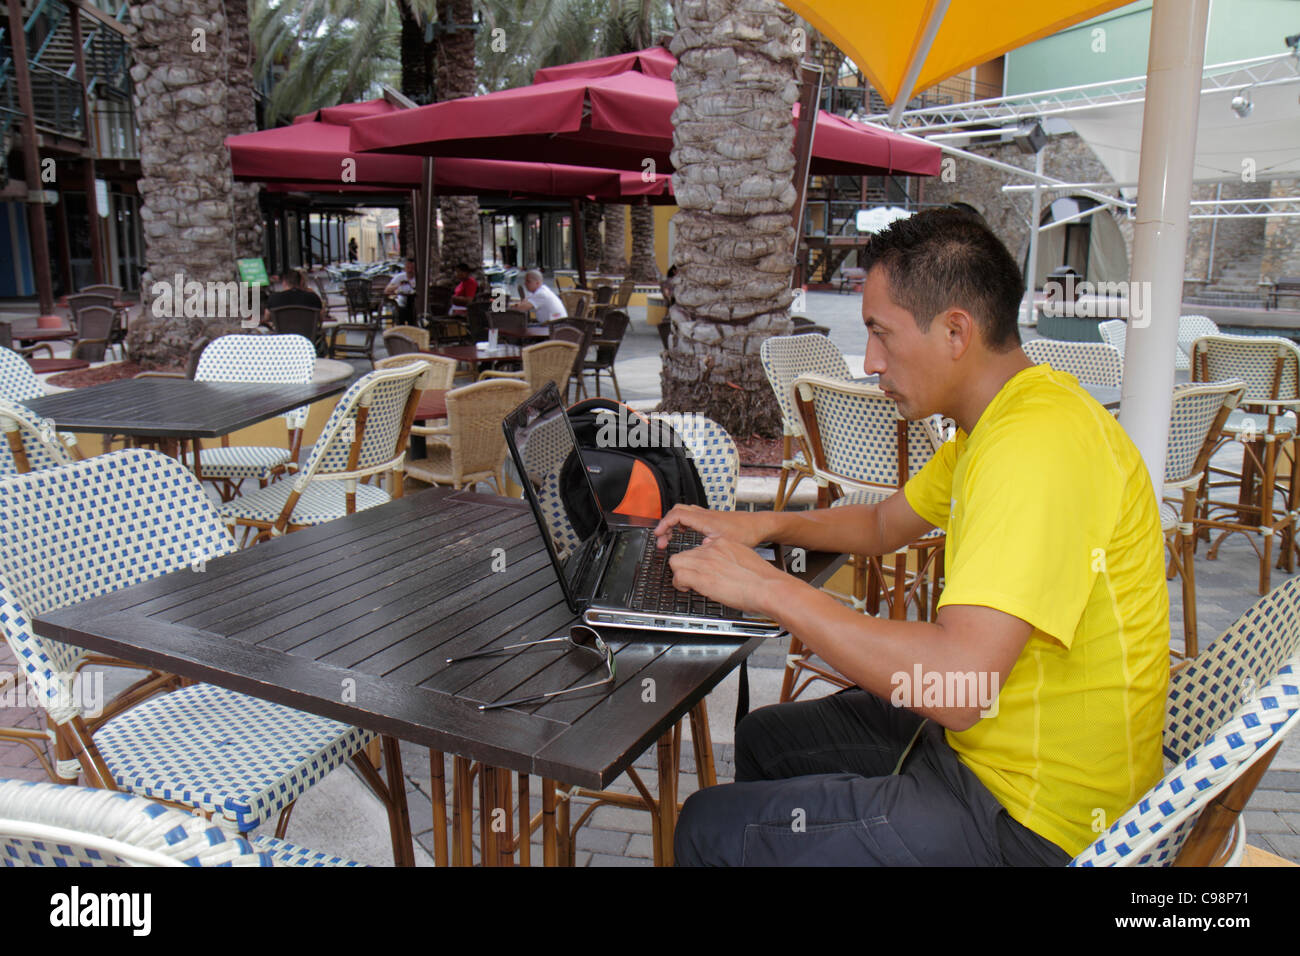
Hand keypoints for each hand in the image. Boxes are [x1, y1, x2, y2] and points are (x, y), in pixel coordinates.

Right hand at [653, 504, 767, 549]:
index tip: (658, 535)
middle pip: (677, 511)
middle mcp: (704, 515)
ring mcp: (708, 515)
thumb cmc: (746, 533)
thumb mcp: (727, 544)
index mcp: (705, 520)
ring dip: (674, 523)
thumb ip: (710, 548)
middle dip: (666, 524)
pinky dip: (683, 522)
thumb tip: (696, 552)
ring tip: (669, 537)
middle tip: (662, 539)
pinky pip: (691, 515)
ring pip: (684, 512)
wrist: (758, 525)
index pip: (677, 515)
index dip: (664, 524)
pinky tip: (685, 532)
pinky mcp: (711, 518)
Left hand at [668, 535, 789, 615]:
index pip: (698, 548)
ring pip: (676, 562)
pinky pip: (678, 576)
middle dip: (684, 567)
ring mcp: (705, 561)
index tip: (701, 571)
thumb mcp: (745, 558)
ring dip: (679, 575)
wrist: (768, 587)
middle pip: (684, 553)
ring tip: (687, 585)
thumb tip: (724, 564)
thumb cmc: (762, 579)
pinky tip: (687, 589)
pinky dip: (679, 584)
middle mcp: (711, 549)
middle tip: (690, 579)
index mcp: (723, 543)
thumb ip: (730, 557)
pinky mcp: (701, 576)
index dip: (697, 562)